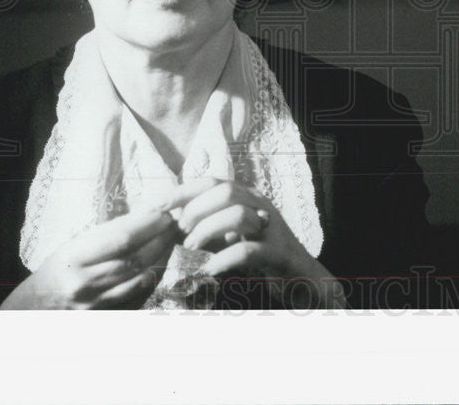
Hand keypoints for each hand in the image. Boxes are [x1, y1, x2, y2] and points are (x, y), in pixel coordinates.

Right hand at [0, 210, 177, 309]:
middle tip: (174, 224)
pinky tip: (161, 262)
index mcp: (74, 259)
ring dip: (162, 257)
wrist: (36, 307)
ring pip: (141, 279)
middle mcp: (84, 284)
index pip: (120, 238)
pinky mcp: (106, 317)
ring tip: (171, 240)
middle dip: (159, 239)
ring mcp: (96, 305)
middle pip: (135, 259)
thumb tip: (147, 216)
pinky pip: (139, 296)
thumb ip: (108, 234)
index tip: (163, 212)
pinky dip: (154, 277)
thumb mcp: (75, 245)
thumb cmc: (59, 269)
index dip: (147, 224)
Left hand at [163, 178, 344, 308]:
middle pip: (224, 192)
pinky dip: (224, 259)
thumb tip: (171, 224)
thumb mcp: (231, 234)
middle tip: (181, 233)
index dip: (183, 191)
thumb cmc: (260, 255)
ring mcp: (271, 228)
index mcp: (247, 197)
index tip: (158, 205)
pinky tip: (208, 269)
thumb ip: (208, 226)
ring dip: (208, 230)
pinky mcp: (278, 253)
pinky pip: (248, 250)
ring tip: (191, 248)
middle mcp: (260, 206)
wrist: (301, 276)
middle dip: (196, 210)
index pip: (212, 181)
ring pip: (237, 214)